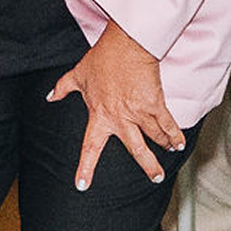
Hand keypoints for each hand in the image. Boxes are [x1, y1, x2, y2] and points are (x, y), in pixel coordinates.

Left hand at [48, 23, 182, 189]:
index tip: (81, 185)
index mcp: (99, 115)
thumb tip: (50, 97)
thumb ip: (63, 88)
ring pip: (154, 137)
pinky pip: (167, 124)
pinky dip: (175, 134)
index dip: (85, 167)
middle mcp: (120, 119)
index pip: (89, 146)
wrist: (126, 44)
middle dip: (148, 166)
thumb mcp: (78, 74)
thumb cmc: (102, 58)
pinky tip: (180, 143)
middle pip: (136, 149)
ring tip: (171, 153)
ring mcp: (138, 112)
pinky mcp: (154, 103)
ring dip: (164, 146)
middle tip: (156, 178)